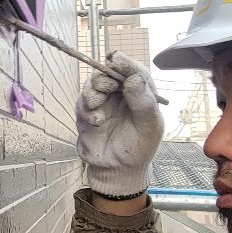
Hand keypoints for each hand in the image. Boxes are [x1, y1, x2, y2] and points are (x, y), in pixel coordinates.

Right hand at [76, 52, 164, 198]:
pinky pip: (81, 102)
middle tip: (106, 88)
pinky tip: (96, 123)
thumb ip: (143, 102)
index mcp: (140, 92)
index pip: (132, 69)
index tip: (116, 61)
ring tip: (99, 111)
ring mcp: (103, 101)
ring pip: (91, 83)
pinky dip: (87, 110)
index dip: (124, 63)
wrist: (116, 171)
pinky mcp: (87, 112)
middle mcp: (121, 93)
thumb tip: (134, 78)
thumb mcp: (150, 126)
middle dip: (104, 77)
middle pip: (107, 71)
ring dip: (93, 93)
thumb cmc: (138, 148)